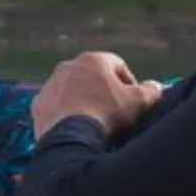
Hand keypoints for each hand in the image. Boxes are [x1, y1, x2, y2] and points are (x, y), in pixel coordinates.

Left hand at [31, 51, 164, 139]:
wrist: (70, 136)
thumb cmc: (107, 114)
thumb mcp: (139, 102)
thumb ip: (152, 91)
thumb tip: (156, 87)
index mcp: (93, 59)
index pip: (117, 65)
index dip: (129, 83)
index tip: (132, 102)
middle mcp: (68, 66)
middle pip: (92, 77)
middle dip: (104, 92)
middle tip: (114, 113)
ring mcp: (50, 84)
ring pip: (72, 91)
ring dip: (83, 102)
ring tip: (94, 122)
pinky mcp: (38, 103)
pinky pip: (56, 106)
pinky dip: (65, 114)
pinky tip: (75, 128)